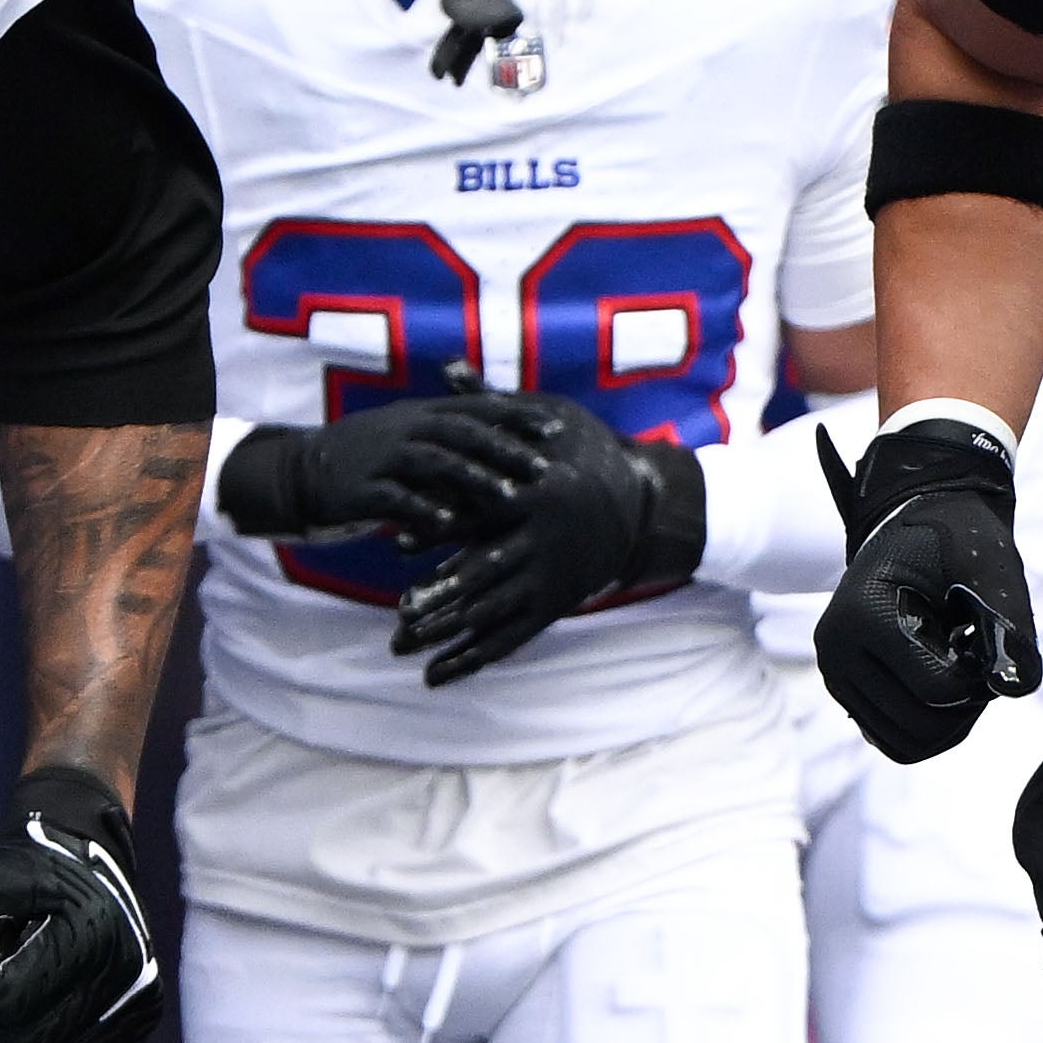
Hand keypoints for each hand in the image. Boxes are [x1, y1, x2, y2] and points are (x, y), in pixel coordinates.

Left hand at [0, 763, 167, 1042]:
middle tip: (11, 972)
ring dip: (35, 1033)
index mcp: (88, 932)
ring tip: (36, 986)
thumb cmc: (28, 866)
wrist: (88, 847)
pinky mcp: (146, 1010)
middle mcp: (124, 967)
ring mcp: (142, 992)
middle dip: (9, 1015)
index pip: (13, 1004)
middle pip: (38, 1038)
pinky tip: (56, 1011)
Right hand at [213, 393, 540, 552]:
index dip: (517, 417)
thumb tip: (504, 435)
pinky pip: (397, 498)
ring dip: (474, 478)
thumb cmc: (368, 456)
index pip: (478, 408)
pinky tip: (448, 524)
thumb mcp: (409, 434)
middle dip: (506, 449)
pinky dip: (423, 509)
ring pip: (436, 461)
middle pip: (464, 432)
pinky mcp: (363, 488)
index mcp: (421, 413)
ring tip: (507, 496)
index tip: (556, 429)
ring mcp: (383, 456)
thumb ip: (451, 434)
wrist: (303, 471)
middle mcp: (406, 428)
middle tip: (543, 469)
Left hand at [387, 390, 702, 685]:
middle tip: (398, 617)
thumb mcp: (546, 418)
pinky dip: (472, 660)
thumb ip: (492, 402)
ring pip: (494, 615)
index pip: (484, 513)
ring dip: (446, 636)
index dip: (442, 528)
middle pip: (486, 574)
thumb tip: (448, 367)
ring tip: (401, 648)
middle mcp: (547, 542)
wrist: (644, 504)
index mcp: (540, 494)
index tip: (401, 544)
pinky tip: (436, 675)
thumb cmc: (588, 452)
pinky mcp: (553, 606)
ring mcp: (551, 579)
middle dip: (439, 599)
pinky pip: (509, 640)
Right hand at [813, 415, 1040, 761]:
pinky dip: (932, 729)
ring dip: (951, 721)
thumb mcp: (992, 568)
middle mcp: (838, 651)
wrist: (914, 529)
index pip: (940, 689)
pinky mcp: (845, 692)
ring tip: (962, 671)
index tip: (986, 636)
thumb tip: (1019, 687)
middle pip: (923, 726)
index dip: (983, 676)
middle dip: (967, 706)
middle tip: (980, 658)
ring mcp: (836, 676)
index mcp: (865, 614)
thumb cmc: (957, 541)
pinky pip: (895, 742)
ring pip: (908, 744)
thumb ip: (1011, 623)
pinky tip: (945, 687)